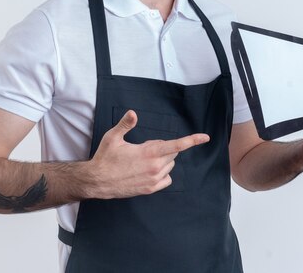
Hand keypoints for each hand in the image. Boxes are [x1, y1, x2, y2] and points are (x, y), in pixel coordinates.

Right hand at [86, 110, 209, 198]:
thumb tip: (133, 113)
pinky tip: (150, 170)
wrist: (97, 181)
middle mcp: (155, 167)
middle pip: (173, 153)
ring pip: (170, 165)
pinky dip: (163, 173)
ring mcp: (153, 179)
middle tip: (145, 148)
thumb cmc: (105, 158)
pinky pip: (167, 178)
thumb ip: (126, 124)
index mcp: (149, 152)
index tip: (205, 137)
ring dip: (163, 159)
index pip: (176, 145)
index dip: (192, 140)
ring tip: (143, 159)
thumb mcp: (113, 137)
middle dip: (164, 147)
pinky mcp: (150, 189)